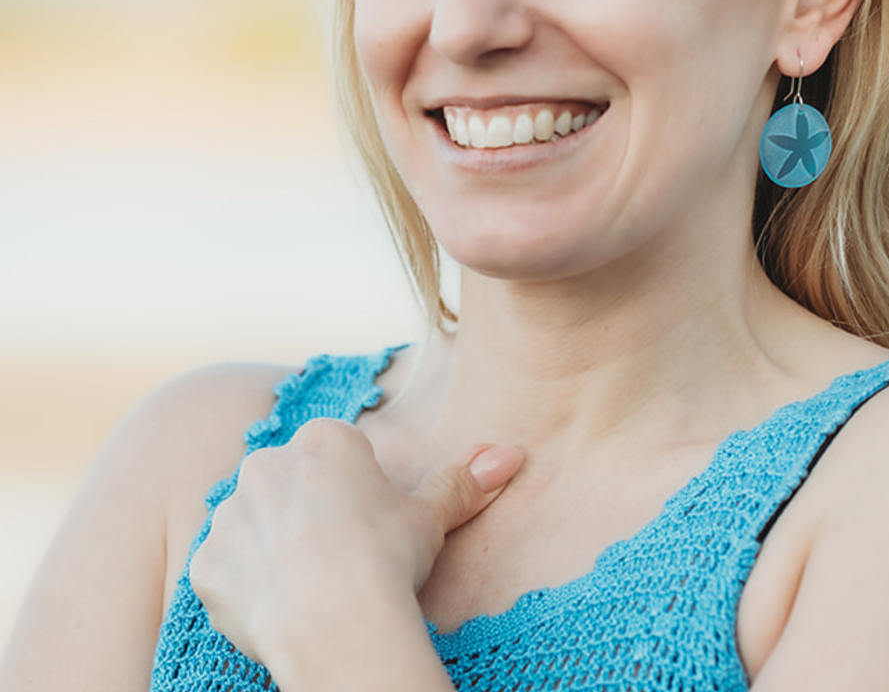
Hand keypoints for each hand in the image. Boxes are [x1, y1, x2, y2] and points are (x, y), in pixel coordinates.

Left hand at [190, 418, 522, 674]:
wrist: (335, 621)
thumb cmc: (387, 557)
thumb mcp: (431, 516)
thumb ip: (462, 480)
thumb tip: (511, 454)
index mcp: (324, 439)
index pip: (336, 455)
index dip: (355, 494)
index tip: (369, 526)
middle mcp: (268, 463)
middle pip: (289, 482)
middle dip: (307, 513)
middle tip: (341, 557)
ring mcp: (230, 513)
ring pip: (253, 525)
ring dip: (273, 548)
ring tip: (310, 586)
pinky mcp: (206, 563)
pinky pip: (223, 570)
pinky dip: (245, 587)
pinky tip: (278, 608)